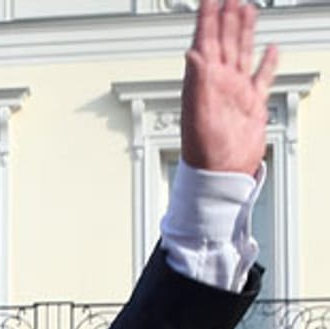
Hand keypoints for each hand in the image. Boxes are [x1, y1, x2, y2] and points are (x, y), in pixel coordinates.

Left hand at [181, 0, 278, 175]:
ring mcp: (236, 92)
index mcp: (204, 82)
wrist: (221, 176)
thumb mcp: (198, 114)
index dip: (207, 18)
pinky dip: (268, 62)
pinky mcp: (252, 105)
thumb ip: (196, 82)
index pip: (205, 41)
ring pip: (241, 53)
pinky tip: (272, 49)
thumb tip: (192, 52)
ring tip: (246, 9)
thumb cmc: (204, 151)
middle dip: (226, 17)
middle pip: (223, 41)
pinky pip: (262, 77)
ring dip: (243, 31)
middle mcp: (219, 83)